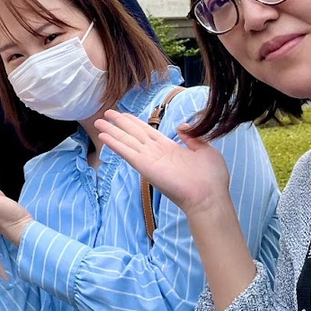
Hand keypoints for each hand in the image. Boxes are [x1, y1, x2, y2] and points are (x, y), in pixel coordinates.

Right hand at [95, 110, 231, 215]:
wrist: (210, 197)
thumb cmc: (212, 177)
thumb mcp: (205, 150)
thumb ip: (192, 136)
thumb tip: (181, 126)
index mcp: (169, 148)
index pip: (147, 131)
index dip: (134, 122)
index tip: (123, 114)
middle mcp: (156, 153)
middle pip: (133, 134)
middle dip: (119, 123)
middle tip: (105, 113)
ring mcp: (150, 159)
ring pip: (127, 141)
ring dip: (112, 131)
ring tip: (98, 122)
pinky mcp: (145, 167)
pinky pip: (127, 152)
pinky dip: (115, 144)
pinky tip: (104, 136)